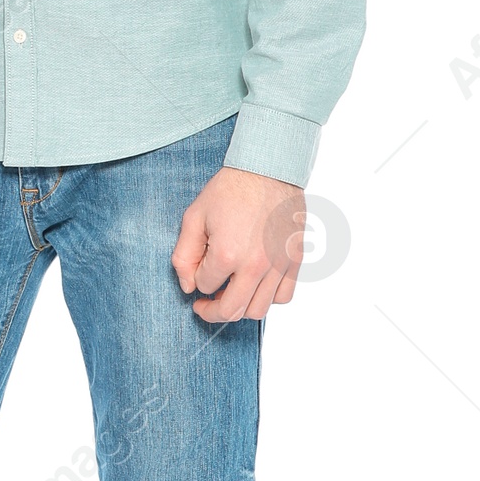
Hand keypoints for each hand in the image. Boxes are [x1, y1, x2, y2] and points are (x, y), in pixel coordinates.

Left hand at [172, 165, 303, 322]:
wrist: (269, 168)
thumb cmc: (231, 189)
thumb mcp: (194, 216)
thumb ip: (184, 256)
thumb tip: (188, 287)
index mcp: (227, 254)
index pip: (204, 286)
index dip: (196, 279)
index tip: (197, 269)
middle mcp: (255, 266)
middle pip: (231, 310)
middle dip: (211, 312)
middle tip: (204, 306)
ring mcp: (278, 265)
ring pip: (258, 311)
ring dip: (239, 308)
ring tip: (231, 294)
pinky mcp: (295, 260)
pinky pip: (283, 296)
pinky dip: (268, 298)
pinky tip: (256, 285)